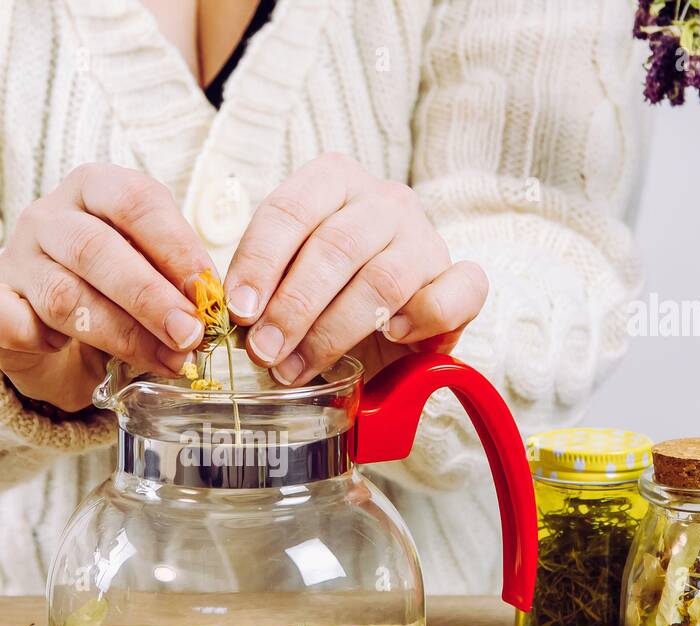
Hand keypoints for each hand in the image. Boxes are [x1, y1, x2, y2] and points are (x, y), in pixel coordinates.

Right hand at [0, 163, 213, 411]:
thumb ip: (175, 282)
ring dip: (119, 333)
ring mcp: (15, 259)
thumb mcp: (153, 274)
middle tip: (189, 334)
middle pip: (96, 249)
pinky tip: (58, 350)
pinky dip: (27, 334)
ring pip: (62, 294)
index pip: (136, 201)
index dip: (176, 247)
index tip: (208, 292)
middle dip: (150, 297)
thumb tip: (212, 309)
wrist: (61, 342)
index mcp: (95, 188)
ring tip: (164, 360)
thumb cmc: (116, 296)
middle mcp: (49, 215)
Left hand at [223, 153, 487, 385]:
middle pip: (336, 246)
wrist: (386, 329)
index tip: (238, 311)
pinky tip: (391, 336)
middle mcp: (384, 201)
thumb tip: (239, 320)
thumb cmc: (325, 298)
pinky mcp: (461, 281)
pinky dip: (422, 317)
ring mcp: (425, 238)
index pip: (289, 211)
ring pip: (383, 278)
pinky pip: (453, 294)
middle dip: (293, 306)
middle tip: (263, 350)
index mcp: (332, 183)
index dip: (259, 263)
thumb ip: (264, 289)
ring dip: (333, 331)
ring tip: (298, 368)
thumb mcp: (286, 282)